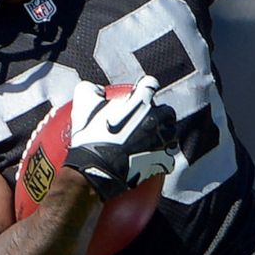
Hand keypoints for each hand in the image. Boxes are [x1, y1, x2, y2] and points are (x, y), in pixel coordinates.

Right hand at [63, 77, 177, 200]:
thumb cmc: (91, 137)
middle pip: (167, 111)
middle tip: (147, 121)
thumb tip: (97, 90)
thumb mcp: (83, 106)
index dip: (146, 87)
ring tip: (151, 142)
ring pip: (171, 134)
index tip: (140, 94)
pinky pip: (168, 158)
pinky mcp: (164, 160)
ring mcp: (162, 140)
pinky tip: (150, 161)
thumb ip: (90, 90)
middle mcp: (156, 118)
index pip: (150, 84)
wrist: (96, 170)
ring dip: (163, 136)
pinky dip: (160, 159)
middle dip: (160, 115)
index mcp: (141, 101)